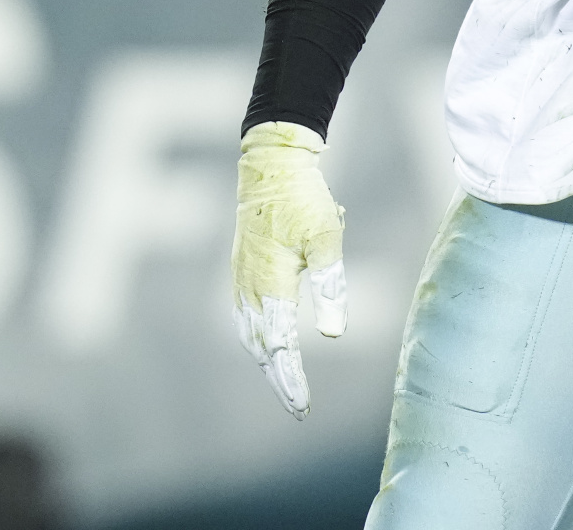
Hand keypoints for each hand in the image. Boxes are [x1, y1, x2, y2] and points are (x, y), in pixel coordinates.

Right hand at [231, 121, 346, 418]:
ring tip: (284, 384)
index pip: (279, 344)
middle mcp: (250, 285)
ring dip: (265, 361)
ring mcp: (241, 276)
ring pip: (248, 333)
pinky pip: (243, 315)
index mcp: (270, 282)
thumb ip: (330, 286)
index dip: (290, 377)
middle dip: (278, 378)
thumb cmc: (303, 199)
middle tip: (298, 407)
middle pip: (260, 346)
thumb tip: (332, 335)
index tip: (303, 404)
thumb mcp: (326, 237)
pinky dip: (254, 338)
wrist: (270, 164)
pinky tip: (264, 344)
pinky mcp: (241, 268)